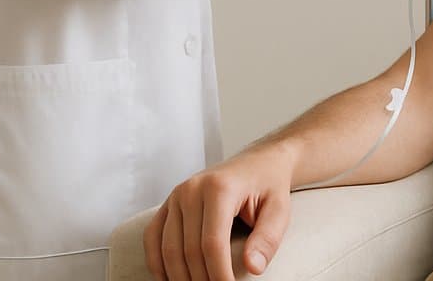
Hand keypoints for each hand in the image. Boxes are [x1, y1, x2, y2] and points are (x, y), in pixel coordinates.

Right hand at [144, 143, 296, 280]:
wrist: (258, 162)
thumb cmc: (268, 187)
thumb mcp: (279, 210)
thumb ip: (267, 238)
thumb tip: (253, 268)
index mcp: (220, 188)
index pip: (212, 243)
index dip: (218, 274)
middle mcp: (192, 189)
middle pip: (188, 249)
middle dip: (201, 280)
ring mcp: (177, 195)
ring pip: (168, 248)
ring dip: (180, 276)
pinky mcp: (168, 202)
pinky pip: (152, 237)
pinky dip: (158, 262)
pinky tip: (170, 278)